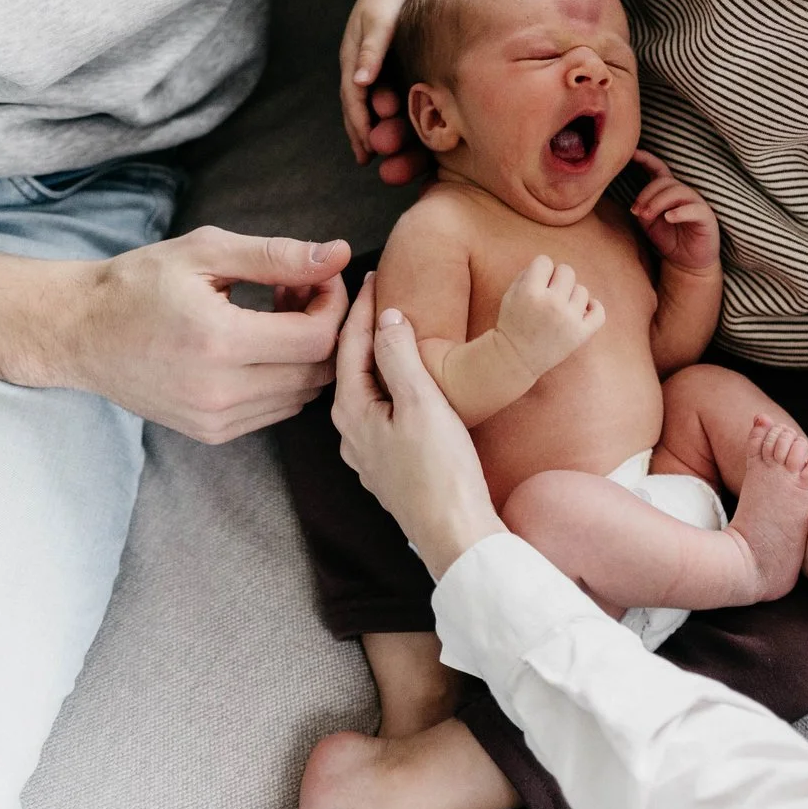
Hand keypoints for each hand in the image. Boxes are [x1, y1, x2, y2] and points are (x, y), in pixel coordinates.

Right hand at [0, 228, 351, 443]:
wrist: (80, 333)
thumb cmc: (138, 283)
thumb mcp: (205, 253)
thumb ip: (276, 255)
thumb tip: (337, 255)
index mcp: (219, 342)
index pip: (316, 338)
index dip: (333, 303)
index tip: (320, 275)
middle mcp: (219, 392)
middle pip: (317, 370)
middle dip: (323, 325)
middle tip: (297, 290)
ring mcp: (215, 419)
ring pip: (302, 394)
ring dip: (305, 353)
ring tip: (274, 314)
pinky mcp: (211, 432)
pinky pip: (276, 409)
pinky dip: (283, 377)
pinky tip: (257, 344)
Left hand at [333, 274, 503, 576]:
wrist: (456, 534)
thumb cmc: (440, 472)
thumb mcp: (423, 404)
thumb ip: (401, 357)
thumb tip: (388, 319)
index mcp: (352, 412)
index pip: (351, 344)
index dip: (364, 307)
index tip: (372, 274)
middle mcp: (351, 432)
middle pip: (353, 366)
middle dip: (365, 329)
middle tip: (378, 292)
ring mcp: (368, 452)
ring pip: (367, 390)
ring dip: (378, 357)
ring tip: (393, 328)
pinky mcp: (389, 464)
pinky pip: (382, 411)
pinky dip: (390, 384)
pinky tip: (405, 379)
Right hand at [339, 0, 428, 184]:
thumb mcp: (379, 21)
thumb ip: (371, 51)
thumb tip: (360, 83)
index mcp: (354, 59)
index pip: (354, 99)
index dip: (359, 125)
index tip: (368, 149)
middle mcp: (362, 68)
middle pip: (359, 109)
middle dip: (365, 135)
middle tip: (372, 161)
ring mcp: (375, 68)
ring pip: (373, 105)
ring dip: (378, 129)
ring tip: (384, 154)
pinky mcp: (390, 65)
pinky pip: (388, 96)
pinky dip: (393, 115)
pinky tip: (405, 129)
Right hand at [494, 255, 605, 376]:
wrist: (515, 359)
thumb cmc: (512, 323)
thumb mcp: (510, 294)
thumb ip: (528, 274)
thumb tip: (552, 266)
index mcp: (530, 292)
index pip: (544, 261)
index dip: (540, 271)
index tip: (536, 285)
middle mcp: (551, 304)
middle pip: (567, 271)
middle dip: (557, 279)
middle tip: (549, 295)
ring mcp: (568, 319)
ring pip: (582, 290)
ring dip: (571, 296)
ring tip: (559, 309)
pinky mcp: (580, 334)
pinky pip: (599, 312)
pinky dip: (594, 308)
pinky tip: (581, 311)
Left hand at [628, 149, 720, 274]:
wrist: (687, 263)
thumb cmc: (668, 240)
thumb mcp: (649, 223)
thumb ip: (643, 208)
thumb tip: (637, 203)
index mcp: (669, 192)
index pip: (659, 170)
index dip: (646, 159)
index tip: (632, 154)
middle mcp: (684, 193)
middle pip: (664, 182)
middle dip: (647, 195)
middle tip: (637, 212)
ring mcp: (697, 203)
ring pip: (677, 191)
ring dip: (658, 202)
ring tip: (647, 217)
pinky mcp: (707, 217)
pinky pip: (694, 208)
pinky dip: (679, 211)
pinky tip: (668, 218)